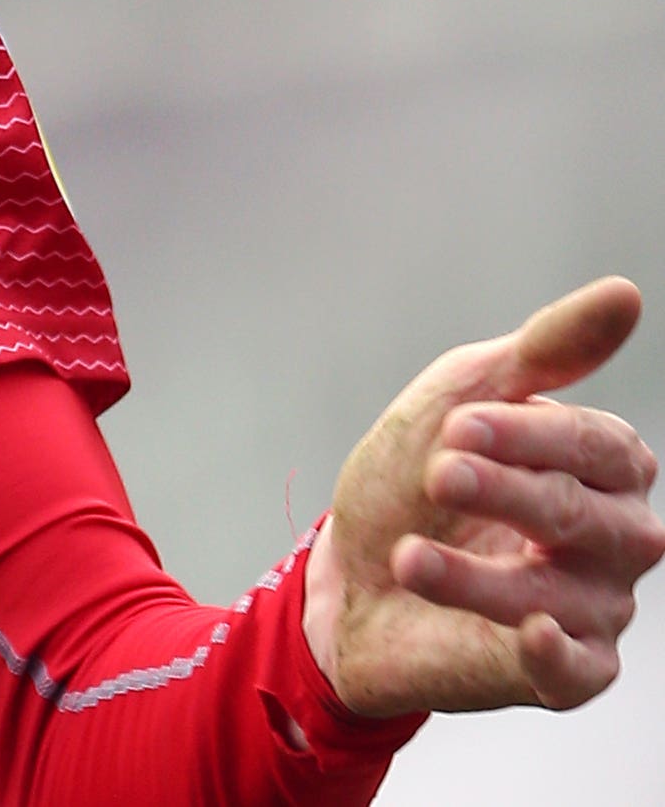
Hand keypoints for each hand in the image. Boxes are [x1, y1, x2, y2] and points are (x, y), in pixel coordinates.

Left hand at [307, 276, 663, 716]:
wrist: (344, 579)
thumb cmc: (410, 484)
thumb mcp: (459, 401)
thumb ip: (542, 354)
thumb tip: (625, 295)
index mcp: (602, 469)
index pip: (598, 446)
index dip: (531, 434)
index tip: (457, 424)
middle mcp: (615, 539)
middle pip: (586, 514)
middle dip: (509, 492)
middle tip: (438, 474)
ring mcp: (594, 608)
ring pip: (568, 592)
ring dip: (481, 574)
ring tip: (409, 556)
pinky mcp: (564, 674)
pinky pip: (581, 670)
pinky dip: (557, 654)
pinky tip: (528, 632)